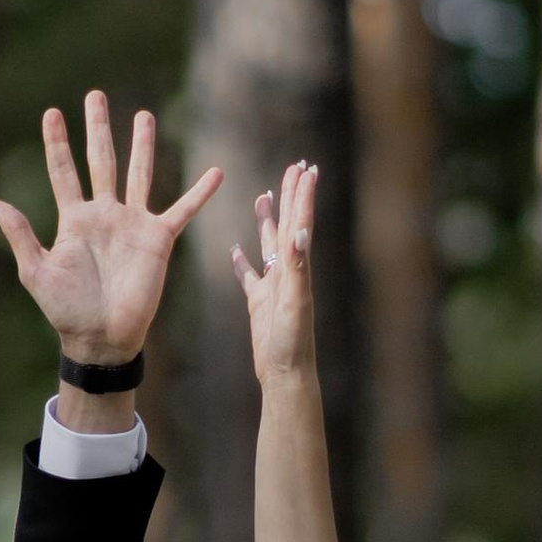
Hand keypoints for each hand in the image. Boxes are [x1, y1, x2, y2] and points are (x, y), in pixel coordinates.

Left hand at [0, 92, 220, 366]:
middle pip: (102, 161)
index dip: (57, 143)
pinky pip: (183, 210)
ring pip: (139, 174)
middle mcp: (104, 214)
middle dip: (98, 128)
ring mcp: (133, 224)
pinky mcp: (158, 240)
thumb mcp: (36, 273)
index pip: (63, 171)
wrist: (102, 339)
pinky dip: (200, 193)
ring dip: (142, 145)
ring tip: (143, 116)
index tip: (51, 113)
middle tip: (95, 95)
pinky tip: (216, 173)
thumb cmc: (66, 311)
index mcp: (74, 220)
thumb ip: (21, 237)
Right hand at [231, 159, 319, 393]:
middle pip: (287, 225)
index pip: (299, 223)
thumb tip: (300, 232)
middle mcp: (288, 272)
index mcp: (298, 268)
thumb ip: (297, 266)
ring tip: (265, 194)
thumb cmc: (292, 341)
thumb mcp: (294, 301)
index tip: (306, 168)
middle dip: (291, 196)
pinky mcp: (258, 303)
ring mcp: (273, 286)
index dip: (303, 196)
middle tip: (294, 167)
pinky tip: (235, 249)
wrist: (286, 373)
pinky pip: (249, 276)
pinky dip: (242, 261)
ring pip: (269, 244)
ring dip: (268, 219)